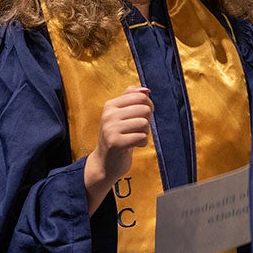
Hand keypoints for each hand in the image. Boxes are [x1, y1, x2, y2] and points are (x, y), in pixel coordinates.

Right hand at [84, 86, 151, 214]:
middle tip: (137, 130)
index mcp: (110, 105)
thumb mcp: (121, 115)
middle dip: (147, 120)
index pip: (140, 96)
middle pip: (144, 109)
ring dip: (145, 133)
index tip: (141, 116)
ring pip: (144, 123)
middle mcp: (108, 115)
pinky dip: (142, 143)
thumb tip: (146, 89)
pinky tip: (133, 146)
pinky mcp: (116, 143)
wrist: (105, 163)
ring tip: (134, 138)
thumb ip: (131, 99)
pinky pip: (142, 137)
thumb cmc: (117, 137)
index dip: (147, 106)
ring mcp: (110, 128)